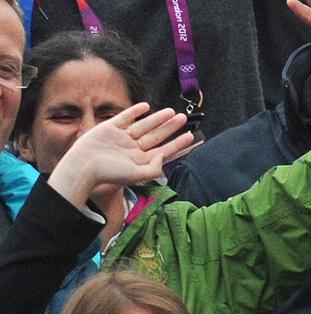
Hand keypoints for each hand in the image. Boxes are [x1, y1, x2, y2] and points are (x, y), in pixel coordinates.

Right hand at [47, 103, 192, 207]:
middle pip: (156, 136)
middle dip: (170, 128)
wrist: (84, 165)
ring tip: (172, 112)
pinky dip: (135, 111)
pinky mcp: (110, 128)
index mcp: (140, 161)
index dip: (177, 144)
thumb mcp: (138, 175)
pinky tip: (146, 106)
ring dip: (158, 118)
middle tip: (184, 118)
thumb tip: (164, 155)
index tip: (190, 136)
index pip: (164, 150)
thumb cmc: (110, 173)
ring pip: (144, 125)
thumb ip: (155, 167)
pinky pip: (125, 117)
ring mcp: (121, 137)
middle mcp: (132, 149)